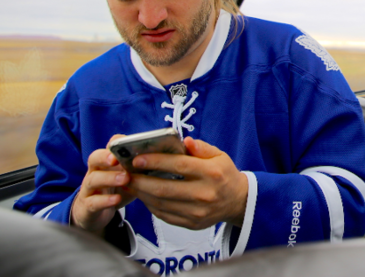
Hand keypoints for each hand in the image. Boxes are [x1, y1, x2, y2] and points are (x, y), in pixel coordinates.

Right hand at [71, 136, 133, 235]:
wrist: (95, 214)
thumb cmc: (116, 190)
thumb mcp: (130, 178)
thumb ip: (141, 169)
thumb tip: (164, 160)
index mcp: (107, 162)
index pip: (109, 146)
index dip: (117, 143)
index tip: (127, 143)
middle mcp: (96, 171)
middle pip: (94, 158)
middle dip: (105, 156)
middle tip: (117, 159)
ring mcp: (89, 189)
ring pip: (93, 179)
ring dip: (109, 178)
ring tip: (125, 179)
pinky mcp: (87, 206)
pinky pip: (93, 202)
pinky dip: (105, 200)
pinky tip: (117, 199)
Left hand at [126, 137, 248, 229]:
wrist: (238, 201)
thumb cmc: (224, 174)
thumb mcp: (219, 155)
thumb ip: (201, 147)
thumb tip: (184, 141)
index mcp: (211, 173)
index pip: (179, 166)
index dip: (156, 162)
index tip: (138, 159)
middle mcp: (204, 193)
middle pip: (165, 188)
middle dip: (141, 181)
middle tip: (126, 173)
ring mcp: (197, 211)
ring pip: (162, 204)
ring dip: (142, 194)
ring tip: (130, 184)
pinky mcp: (192, 223)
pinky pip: (165, 215)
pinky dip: (151, 205)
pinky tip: (144, 196)